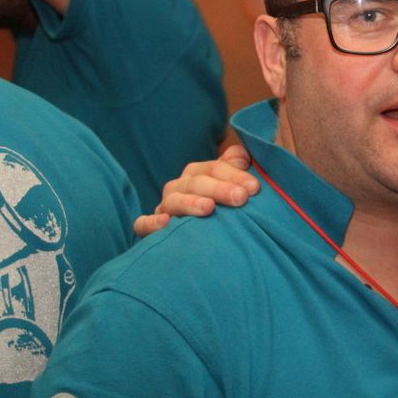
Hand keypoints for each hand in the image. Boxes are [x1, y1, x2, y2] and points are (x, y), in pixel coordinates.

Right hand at [132, 145, 259, 236]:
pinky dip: (151, 222)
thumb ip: (236, 168)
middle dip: (220, 189)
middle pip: (197, 183)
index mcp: (198, 174)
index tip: (254, 188)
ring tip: (208, 208)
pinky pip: (143, 223)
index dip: (236, 175)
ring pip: (173, 200)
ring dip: (190, 203)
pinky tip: (165, 223)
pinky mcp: (151, 228)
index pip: (215, 168)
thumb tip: (242, 157)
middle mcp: (179, 187)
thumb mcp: (232, 185)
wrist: (204, 240)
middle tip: (241, 198)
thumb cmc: (223, 207)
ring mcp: (165, 207)